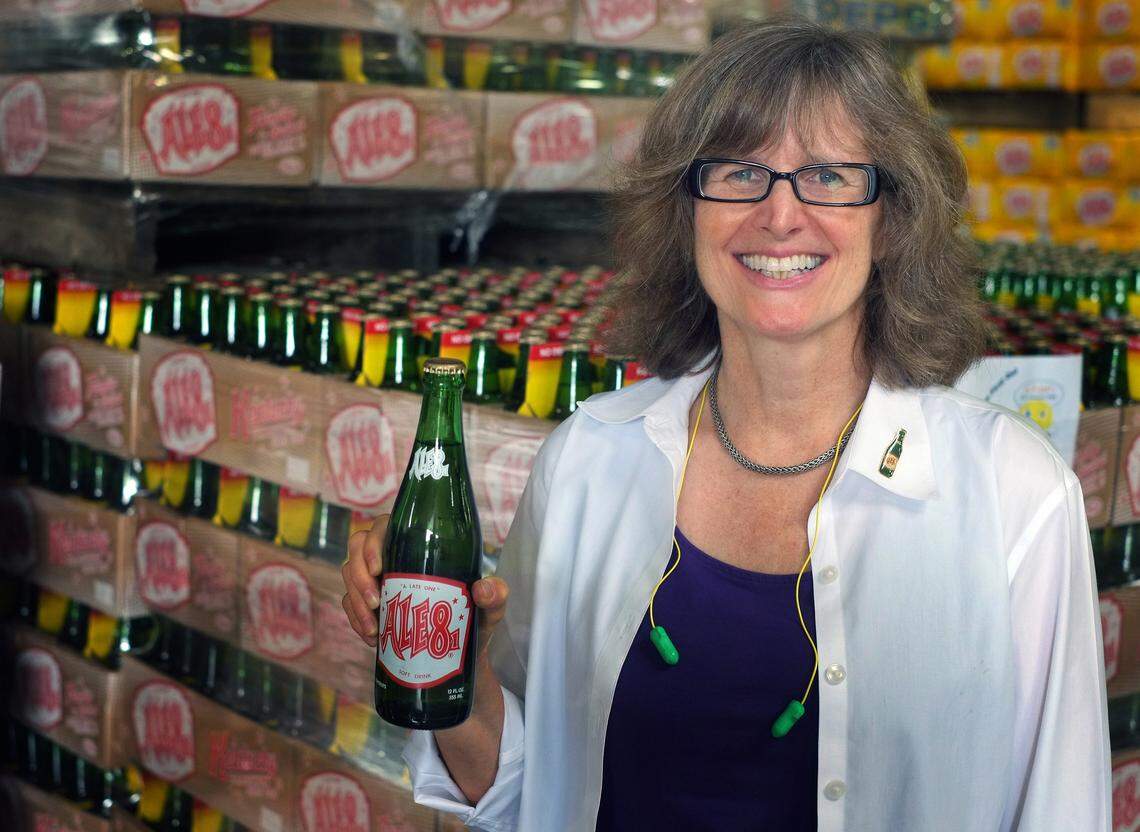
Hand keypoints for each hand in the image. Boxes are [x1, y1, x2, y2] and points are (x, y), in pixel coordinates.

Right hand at [341, 515, 510, 660]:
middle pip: (357, 547)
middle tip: (376, 602)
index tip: (379, 568)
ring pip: (349, 575)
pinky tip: (372, 637)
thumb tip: (482, 589)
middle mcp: (394, 557)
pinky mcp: (369, 605)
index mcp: (419, 545)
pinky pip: (349, 604)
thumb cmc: (475, 618)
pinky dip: (356, 620)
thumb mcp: (490, 607)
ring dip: (355, 601)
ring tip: (374, 628)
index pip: (384, 526)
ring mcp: (378, 579)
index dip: (373, 542)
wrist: (460, 654)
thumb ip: (495, 595)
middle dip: (359, 576)